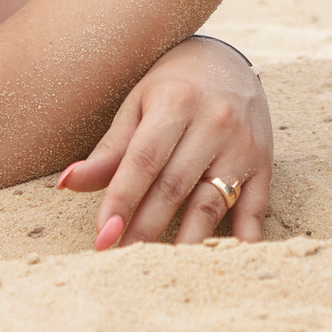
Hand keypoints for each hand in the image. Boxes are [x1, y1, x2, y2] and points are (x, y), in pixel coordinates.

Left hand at [58, 36, 273, 246]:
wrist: (227, 61)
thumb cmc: (171, 86)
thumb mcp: (137, 105)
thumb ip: (109, 150)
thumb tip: (66, 183)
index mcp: (176, 102)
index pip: (144, 160)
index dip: (122, 201)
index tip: (102, 236)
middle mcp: (214, 122)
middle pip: (174, 186)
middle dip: (145, 228)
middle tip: (120, 261)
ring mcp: (243, 144)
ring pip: (212, 202)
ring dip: (186, 242)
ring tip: (161, 270)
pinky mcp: (264, 163)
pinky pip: (255, 207)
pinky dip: (243, 238)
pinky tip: (227, 262)